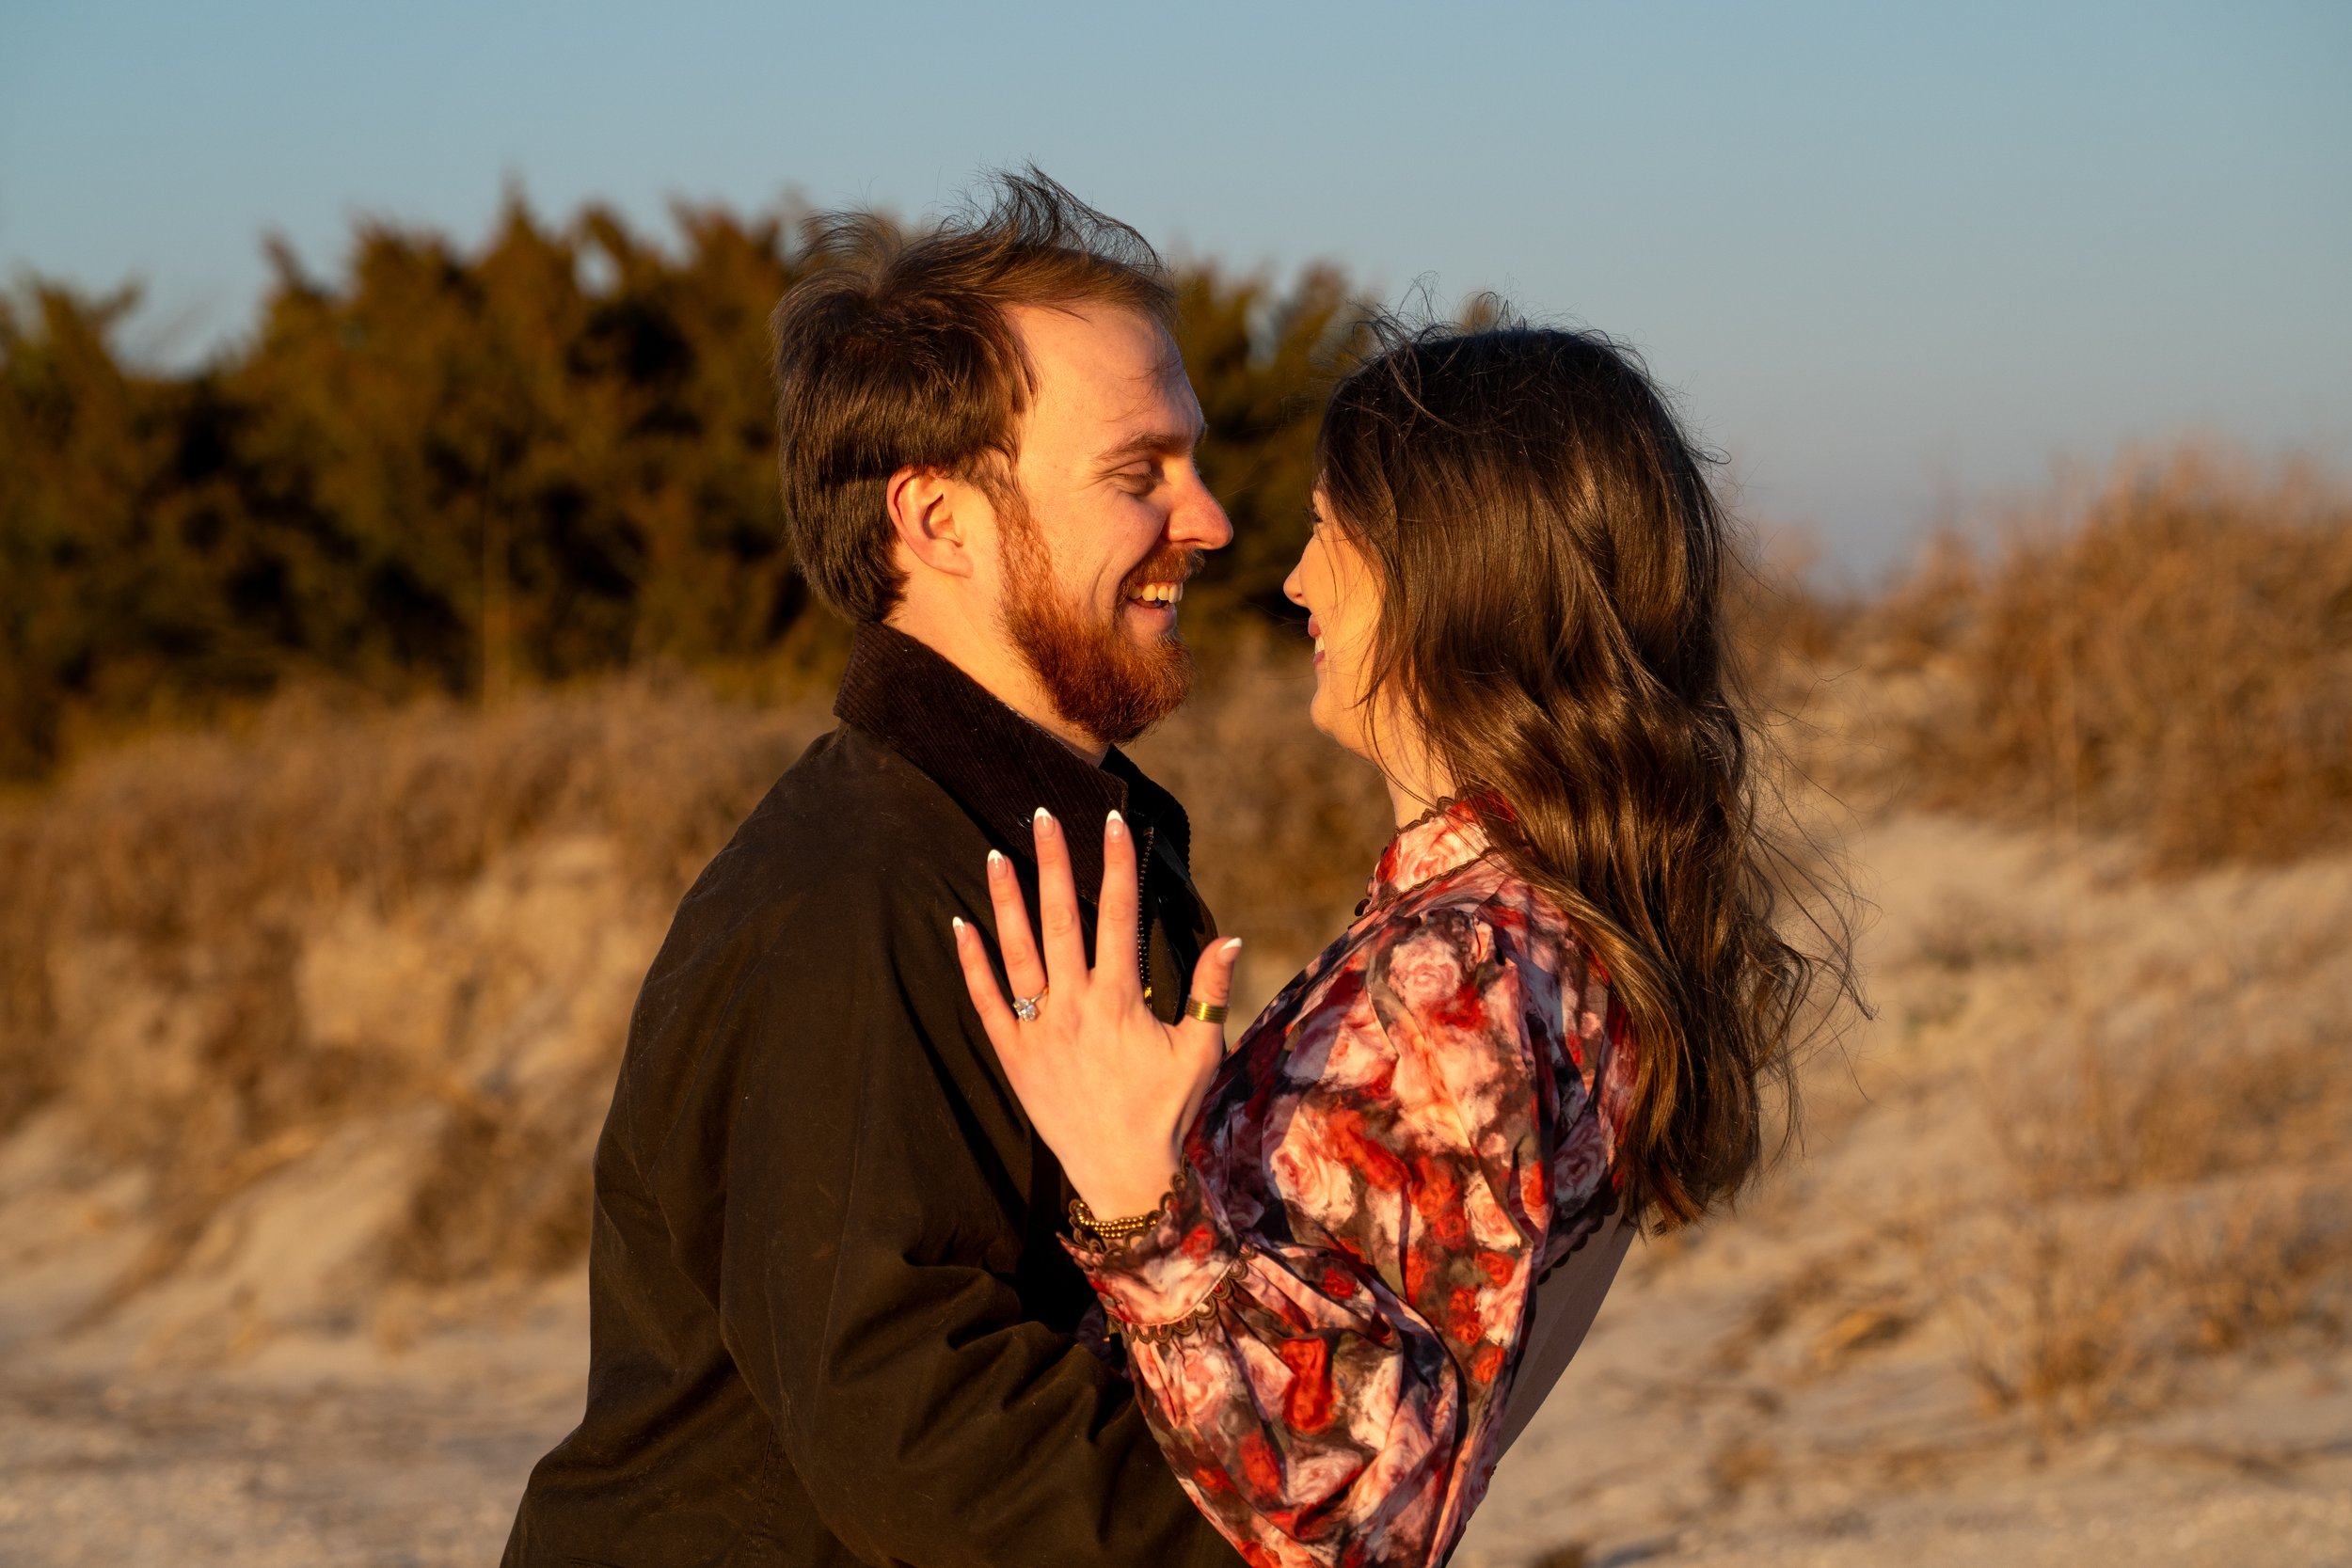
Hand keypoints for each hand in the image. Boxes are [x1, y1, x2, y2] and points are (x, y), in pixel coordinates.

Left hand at [952, 807, 1241, 1219]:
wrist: (1125, 1177)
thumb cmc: (1168, 1112)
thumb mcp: (1201, 1050)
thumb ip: (1212, 991)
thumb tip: (1231, 937)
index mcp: (1121, 999)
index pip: (1119, 915)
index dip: (1116, 864)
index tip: (1112, 820)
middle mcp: (1074, 1007)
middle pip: (1059, 920)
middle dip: (1052, 864)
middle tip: (1041, 816)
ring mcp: (1038, 1031)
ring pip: (1016, 953)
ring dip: (1004, 901)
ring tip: (995, 854)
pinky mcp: (1013, 1056)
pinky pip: (984, 1002)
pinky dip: (971, 964)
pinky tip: (959, 924)